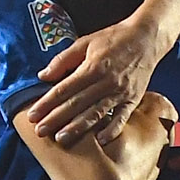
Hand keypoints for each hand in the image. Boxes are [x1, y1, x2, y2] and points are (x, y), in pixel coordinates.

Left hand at [21, 11, 166, 146]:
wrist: (146, 38)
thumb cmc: (114, 39)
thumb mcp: (85, 42)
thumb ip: (63, 60)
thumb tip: (43, 76)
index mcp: (93, 66)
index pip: (64, 89)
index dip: (47, 103)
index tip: (33, 115)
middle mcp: (106, 81)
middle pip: (77, 104)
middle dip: (56, 119)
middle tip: (40, 132)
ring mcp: (121, 92)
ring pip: (96, 113)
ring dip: (78, 128)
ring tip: (61, 139)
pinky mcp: (133, 99)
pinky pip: (122, 118)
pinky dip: (112, 130)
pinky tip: (100, 141)